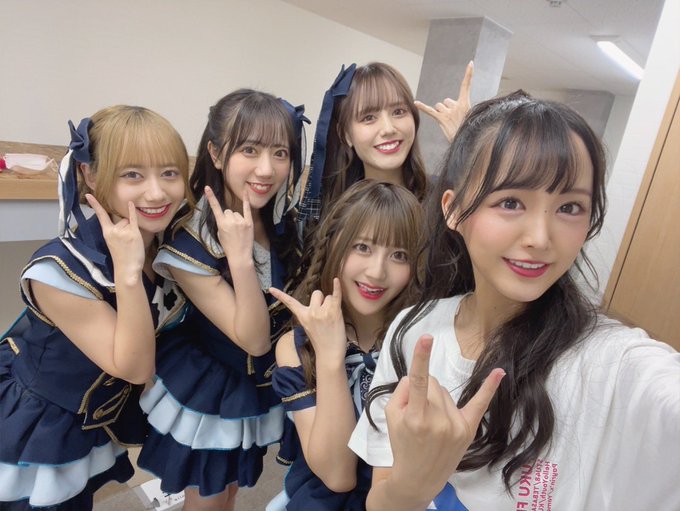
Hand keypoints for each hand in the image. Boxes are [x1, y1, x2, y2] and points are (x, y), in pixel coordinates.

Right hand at [86, 194, 143, 276]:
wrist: (127, 269)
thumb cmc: (122, 257)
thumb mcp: (113, 242)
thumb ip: (116, 230)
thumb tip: (125, 219)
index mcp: (106, 232)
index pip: (100, 215)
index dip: (94, 205)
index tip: (88, 195)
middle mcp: (114, 230)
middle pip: (121, 219)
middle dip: (126, 226)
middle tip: (126, 242)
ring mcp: (123, 231)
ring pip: (129, 221)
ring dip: (132, 229)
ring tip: (131, 242)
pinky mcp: (133, 233)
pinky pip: (133, 218)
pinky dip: (132, 211)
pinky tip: (130, 203)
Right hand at [205, 185, 253, 264]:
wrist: (240, 256)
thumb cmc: (228, 247)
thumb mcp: (220, 235)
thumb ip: (222, 223)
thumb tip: (225, 217)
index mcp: (221, 224)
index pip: (215, 208)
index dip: (211, 198)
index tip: (207, 188)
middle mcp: (231, 220)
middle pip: (227, 212)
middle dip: (228, 218)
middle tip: (231, 229)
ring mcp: (241, 221)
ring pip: (236, 213)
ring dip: (236, 219)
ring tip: (238, 230)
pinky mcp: (249, 222)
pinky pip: (247, 208)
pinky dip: (246, 200)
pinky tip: (245, 191)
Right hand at [269, 278, 346, 360]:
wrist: (329, 355)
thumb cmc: (320, 342)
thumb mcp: (308, 328)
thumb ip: (308, 314)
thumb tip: (315, 303)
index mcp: (302, 316)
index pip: (290, 303)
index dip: (280, 295)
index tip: (270, 289)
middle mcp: (310, 312)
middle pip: (317, 293)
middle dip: (322, 300)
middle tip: (325, 315)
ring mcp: (322, 312)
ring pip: (327, 296)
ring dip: (331, 304)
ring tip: (332, 318)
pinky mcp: (334, 313)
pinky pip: (335, 296)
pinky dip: (337, 288)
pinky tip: (336, 280)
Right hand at [385, 334, 503, 501]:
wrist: (418, 477)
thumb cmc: (402, 444)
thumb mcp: (390, 417)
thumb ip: (402, 390)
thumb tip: (418, 376)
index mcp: (415, 417)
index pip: (419, 381)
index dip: (421, 357)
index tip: (426, 338)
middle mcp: (438, 420)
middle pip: (432, 383)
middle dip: (423, 390)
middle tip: (417, 413)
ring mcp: (455, 425)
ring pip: (445, 393)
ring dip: (437, 399)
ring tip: (430, 422)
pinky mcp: (468, 429)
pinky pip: (479, 404)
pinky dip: (489, 388)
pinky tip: (499, 372)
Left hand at [415, 60, 472, 142]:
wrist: (466, 143)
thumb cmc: (466, 131)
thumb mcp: (468, 118)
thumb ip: (458, 108)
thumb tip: (448, 105)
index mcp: (465, 104)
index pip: (467, 86)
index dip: (469, 74)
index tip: (470, 63)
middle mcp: (456, 106)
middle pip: (447, 101)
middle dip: (448, 109)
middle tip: (453, 121)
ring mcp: (448, 113)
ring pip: (439, 106)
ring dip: (441, 113)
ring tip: (448, 124)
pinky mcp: (441, 119)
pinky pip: (430, 111)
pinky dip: (423, 106)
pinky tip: (415, 102)